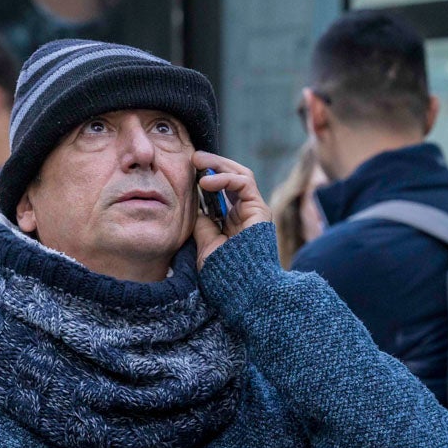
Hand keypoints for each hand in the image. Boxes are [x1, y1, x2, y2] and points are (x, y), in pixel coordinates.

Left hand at [191, 151, 272, 268]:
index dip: (206, 176)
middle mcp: (246, 212)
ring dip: (218, 164)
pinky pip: (244, 183)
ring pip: (240, 174)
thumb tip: (193, 205)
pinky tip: (206, 182)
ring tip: (197, 161)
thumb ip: (202, 223)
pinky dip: (225, 178)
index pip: (222, 189)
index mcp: (233, 220)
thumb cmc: (223, 273)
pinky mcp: (260, 210)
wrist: (240, 289)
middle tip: (193, 157)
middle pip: (232, 177)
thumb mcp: (205, 242)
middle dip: (212, 164)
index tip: (188, 170)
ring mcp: (255, 210)